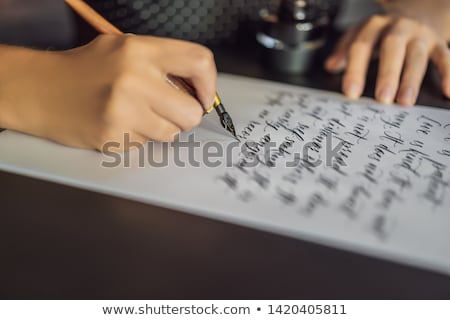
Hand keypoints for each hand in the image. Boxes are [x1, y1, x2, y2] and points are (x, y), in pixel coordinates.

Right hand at [0, 35, 216, 150]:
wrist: (40, 90)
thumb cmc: (86, 70)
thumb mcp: (124, 49)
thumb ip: (161, 64)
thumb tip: (198, 89)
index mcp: (140, 50)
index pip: (199, 62)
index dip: (209, 84)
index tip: (204, 97)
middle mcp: (134, 78)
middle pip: (191, 112)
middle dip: (185, 117)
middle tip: (168, 111)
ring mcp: (123, 111)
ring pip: (171, 134)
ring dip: (161, 129)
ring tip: (137, 116)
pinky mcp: (113, 137)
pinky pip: (146, 145)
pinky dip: (138, 138)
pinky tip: (120, 125)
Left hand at [325, 15, 449, 105]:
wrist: (416, 11)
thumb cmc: (383, 32)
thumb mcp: (361, 35)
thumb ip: (345, 51)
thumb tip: (330, 66)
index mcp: (374, 26)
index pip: (361, 46)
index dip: (355, 69)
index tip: (351, 92)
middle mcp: (398, 27)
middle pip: (391, 48)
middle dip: (387, 73)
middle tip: (381, 98)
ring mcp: (419, 35)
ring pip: (416, 55)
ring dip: (411, 79)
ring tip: (404, 101)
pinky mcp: (438, 43)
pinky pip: (445, 58)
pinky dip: (448, 74)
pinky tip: (447, 92)